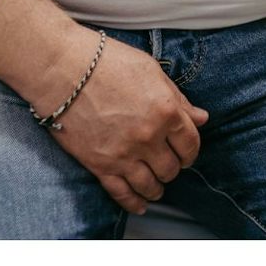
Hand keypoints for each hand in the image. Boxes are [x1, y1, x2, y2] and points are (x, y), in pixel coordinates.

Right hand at [41, 33, 208, 214]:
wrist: (63, 70)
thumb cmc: (106, 62)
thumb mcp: (151, 71)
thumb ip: (178, 98)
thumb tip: (201, 117)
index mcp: (165, 110)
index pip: (190, 143)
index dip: (191, 151)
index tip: (186, 153)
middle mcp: (149, 137)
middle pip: (172, 167)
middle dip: (173, 167)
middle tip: (168, 163)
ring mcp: (124, 154)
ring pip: (151, 185)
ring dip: (157, 187)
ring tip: (156, 184)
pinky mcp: (100, 165)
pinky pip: (122, 193)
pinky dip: (134, 202)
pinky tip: (140, 203)